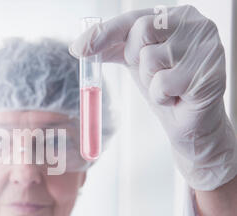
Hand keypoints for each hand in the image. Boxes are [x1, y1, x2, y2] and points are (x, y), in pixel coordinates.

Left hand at [70, 5, 236, 190]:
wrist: (190, 124)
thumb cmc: (165, 88)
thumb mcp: (135, 63)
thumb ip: (112, 48)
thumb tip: (78, 47)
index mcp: (177, 17)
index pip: (134, 19)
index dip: (105, 33)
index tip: (80, 49)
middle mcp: (196, 25)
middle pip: (142, 32)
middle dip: (136, 59)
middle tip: (153, 74)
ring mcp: (208, 47)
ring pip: (151, 59)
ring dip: (151, 82)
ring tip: (169, 87)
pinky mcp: (211, 73)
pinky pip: (164, 83)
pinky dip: (163, 97)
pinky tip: (179, 98)